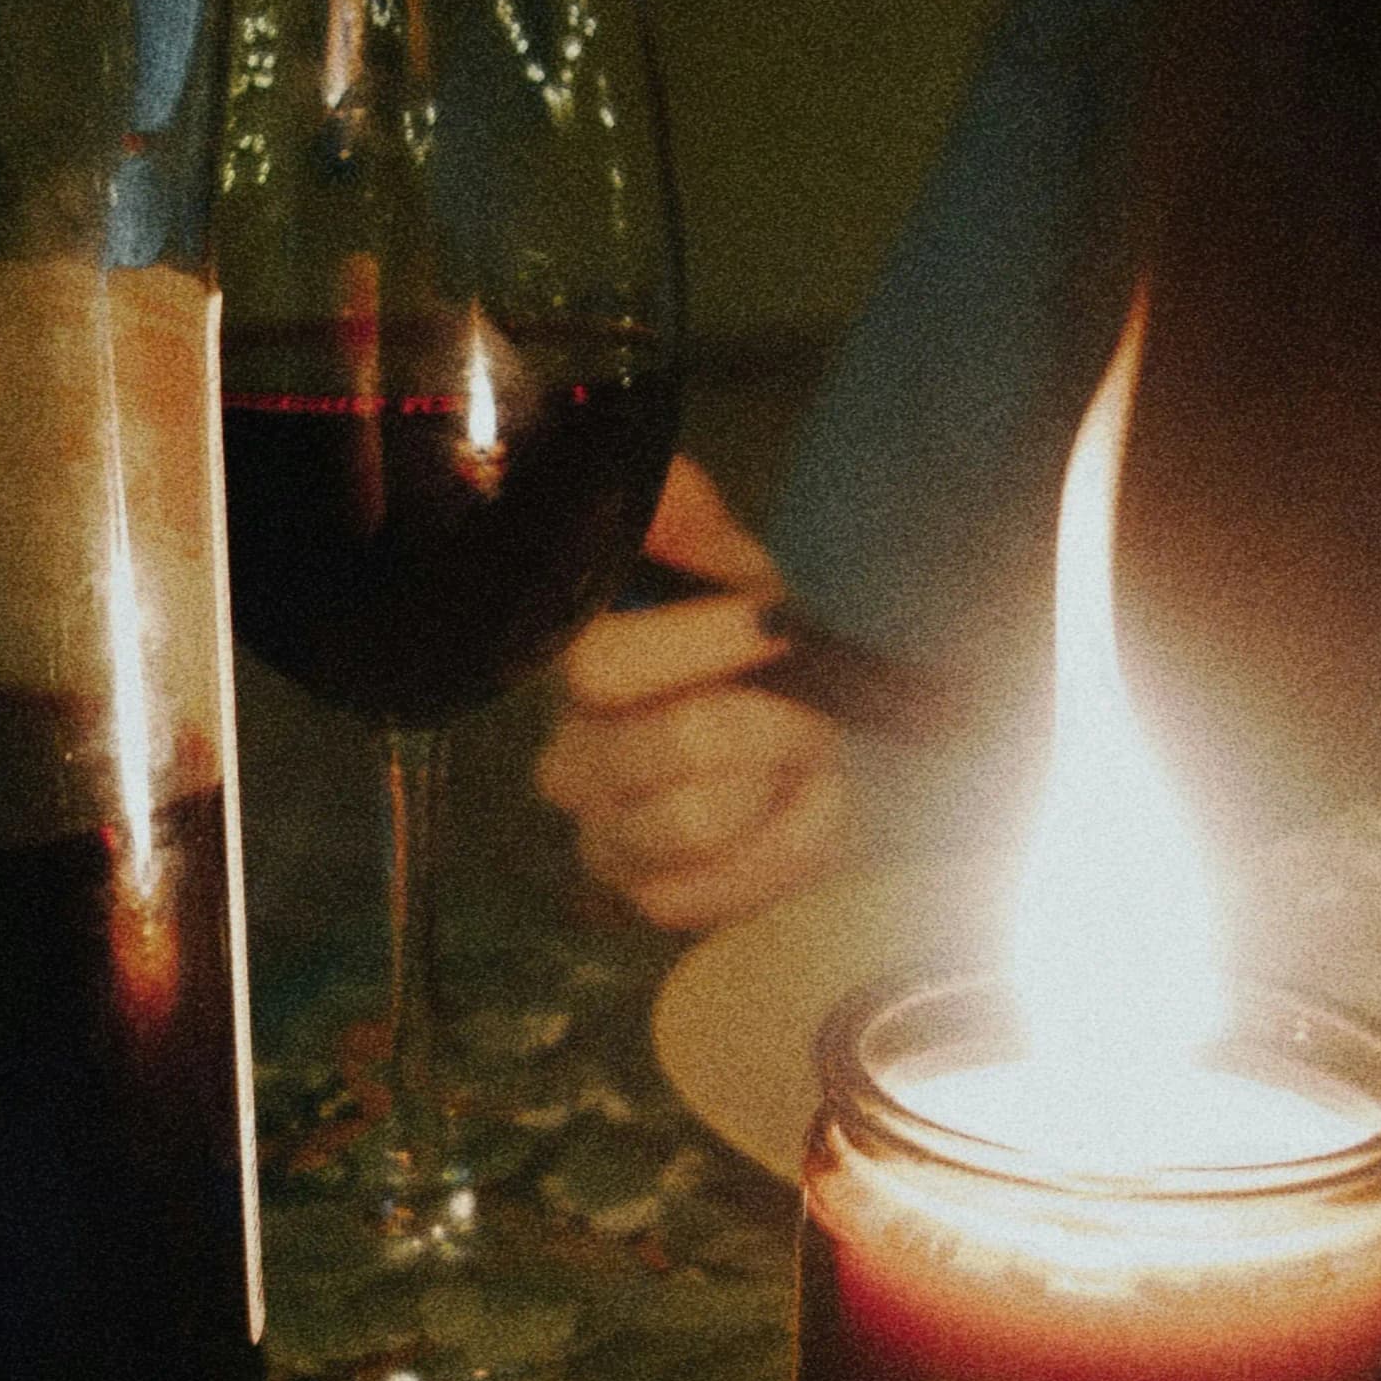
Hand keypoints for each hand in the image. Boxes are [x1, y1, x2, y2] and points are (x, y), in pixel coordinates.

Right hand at [534, 456, 852, 931]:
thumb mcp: (730, 573)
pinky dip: (787, 846)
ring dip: (776, 785)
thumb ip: (688, 522)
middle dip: (767, 723)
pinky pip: (722, 887)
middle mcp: (570, 761)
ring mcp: (605, 842)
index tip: (773, 623)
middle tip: (811, 712)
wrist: (799, 755)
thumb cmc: (754, 662)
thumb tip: (659, 476)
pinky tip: (794, 815)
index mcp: (578, 669)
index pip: (602, 664)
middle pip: (667, 746)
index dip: (700, 644)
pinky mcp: (652, 903)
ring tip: (799, 762)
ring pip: (694, 821)